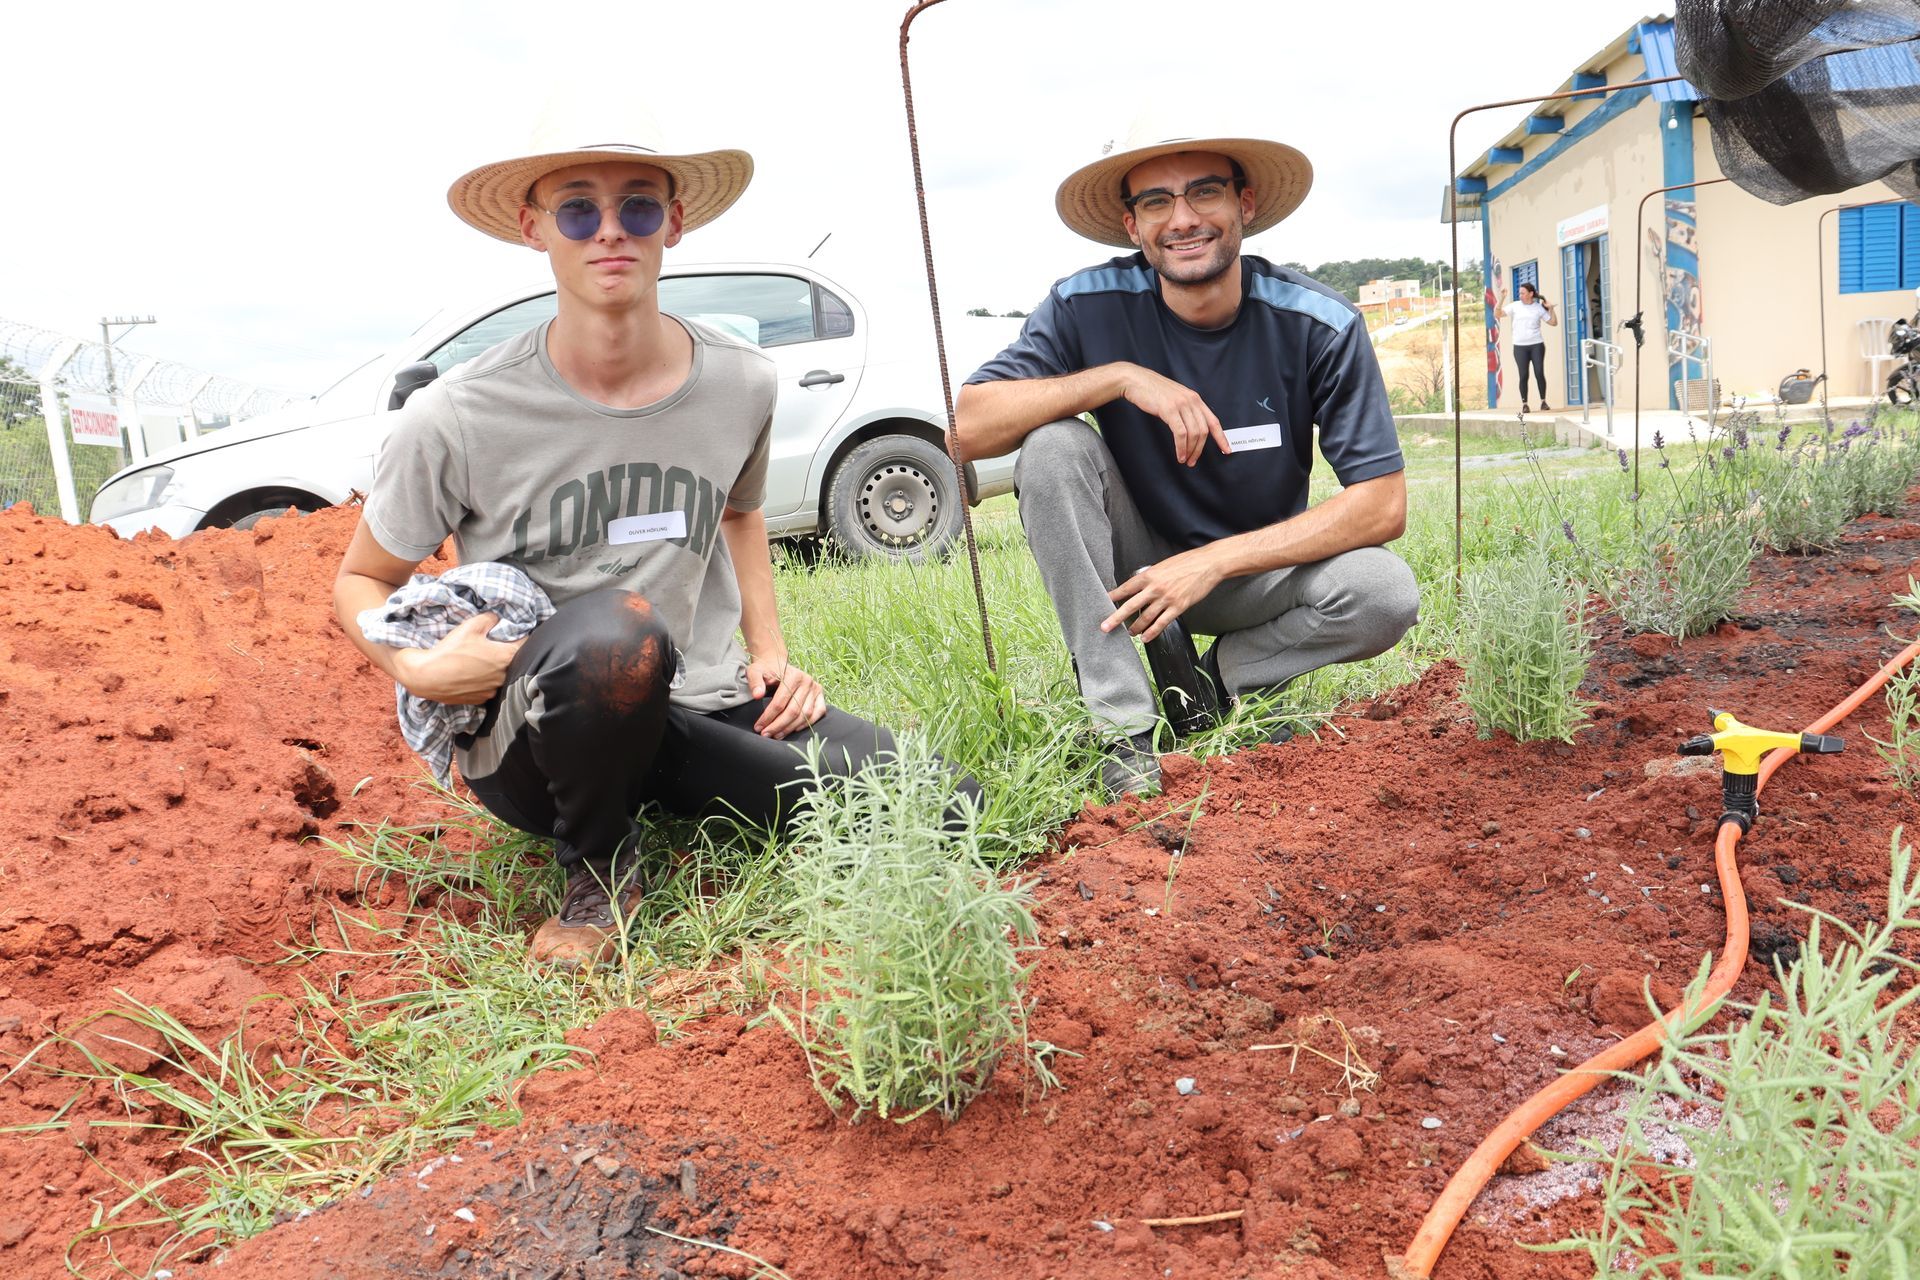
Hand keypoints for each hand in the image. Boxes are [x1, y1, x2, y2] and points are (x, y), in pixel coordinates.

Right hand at [394, 612, 523, 704]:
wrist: (427, 676)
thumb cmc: (450, 651)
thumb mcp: (471, 626)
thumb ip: (490, 619)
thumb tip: (498, 619)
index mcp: (506, 657)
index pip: (524, 644)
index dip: (519, 636)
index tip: (513, 633)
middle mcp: (503, 676)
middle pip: (512, 661)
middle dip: (505, 653)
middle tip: (491, 646)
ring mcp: (492, 690)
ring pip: (499, 676)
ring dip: (494, 669)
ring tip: (477, 661)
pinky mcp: (480, 699)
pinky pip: (488, 687)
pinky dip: (483, 680)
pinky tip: (470, 674)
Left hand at [748, 653, 826, 738]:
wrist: (778, 665)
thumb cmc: (766, 670)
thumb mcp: (755, 671)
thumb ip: (755, 682)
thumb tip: (757, 695)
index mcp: (793, 675)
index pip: (780, 702)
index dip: (768, 717)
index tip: (758, 727)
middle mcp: (807, 682)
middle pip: (793, 711)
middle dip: (778, 726)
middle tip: (766, 734)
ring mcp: (816, 689)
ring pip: (805, 715)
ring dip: (790, 728)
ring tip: (776, 735)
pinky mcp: (820, 696)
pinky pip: (817, 714)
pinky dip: (806, 724)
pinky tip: (792, 730)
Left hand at [1102, 547, 1223, 641]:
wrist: (1207, 564)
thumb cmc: (1186, 562)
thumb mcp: (1162, 566)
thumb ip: (1150, 577)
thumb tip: (1140, 587)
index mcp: (1149, 575)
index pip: (1126, 588)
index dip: (1113, 596)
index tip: (1103, 602)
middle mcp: (1155, 588)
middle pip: (1131, 606)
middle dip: (1116, 618)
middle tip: (1105, 627)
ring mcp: (1166, 598)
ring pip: (1146, 618)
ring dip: (1135, 627)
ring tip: (1129, 632)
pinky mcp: (1178, 607)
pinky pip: (1162, 623)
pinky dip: (1152, 632)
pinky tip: (1145, 638)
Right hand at [1118, 364, 1230, 466]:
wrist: (1136, 380)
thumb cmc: (1152, 391)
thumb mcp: (1175, 399)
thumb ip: (1185, 410)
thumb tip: (1191, 430)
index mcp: (1195, 399)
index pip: (1213, 421)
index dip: (1221, 437)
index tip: (1226, 450)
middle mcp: (1191, 400)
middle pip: (1203, 431)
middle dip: (1200, 449)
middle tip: (1193, 461)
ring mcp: (1181, 404)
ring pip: (1193, 434)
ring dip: (1190, 450)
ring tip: (1185, 460)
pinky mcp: (1169, 409)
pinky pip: (1181, 433)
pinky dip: (1181, 447)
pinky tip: (1179, 454)